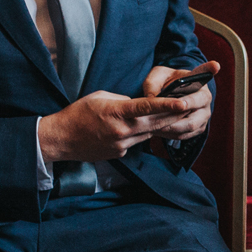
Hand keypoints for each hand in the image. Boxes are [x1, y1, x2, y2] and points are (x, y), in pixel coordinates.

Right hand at [37, 66, 214, 163]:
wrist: (61, 140)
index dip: (166, 105)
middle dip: (174, 115)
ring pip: (149, 133)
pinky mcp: (121, 153)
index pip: (146, 107)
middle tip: (190, 107)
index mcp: (116, 112)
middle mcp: (122, 131)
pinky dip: (142, 134)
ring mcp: (122, 144)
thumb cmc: (77, 114)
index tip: (182, 102)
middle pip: (155, 123)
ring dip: (161, 125)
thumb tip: (139, 104)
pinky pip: (138, 141)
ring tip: (176, 115)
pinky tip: (141, 128)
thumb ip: (122, 100)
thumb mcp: (100, 97)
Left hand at [140, 61, 217, 141]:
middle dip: (184, 107)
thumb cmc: (165, 85)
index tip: (215, 65)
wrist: (170, 101)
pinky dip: (172, 134)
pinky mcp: (199, 128)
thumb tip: (151, 98)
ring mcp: (204, 114)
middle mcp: (204, 97)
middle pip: (199, 103)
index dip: (210, 69)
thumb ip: (152, 84)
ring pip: (191, 124)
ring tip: (155, 126)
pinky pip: (186, 134)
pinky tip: (158, 131)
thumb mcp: (156, 78)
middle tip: (171, 109)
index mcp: (196, 80)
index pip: (204, 72)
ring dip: (173, 126)